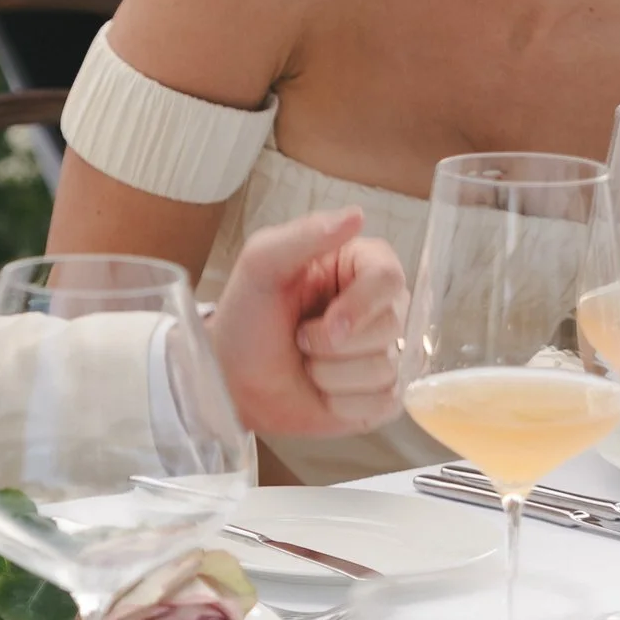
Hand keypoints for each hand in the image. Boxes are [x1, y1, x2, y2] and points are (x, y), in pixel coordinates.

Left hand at [207, 209, 406, 439]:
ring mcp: (383, 353)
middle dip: (332, 345)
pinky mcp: (379, 396)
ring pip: (384, 370)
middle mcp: (378, 308)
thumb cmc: (246, 317)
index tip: (330, 323)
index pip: (390, 278)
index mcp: (358, 267)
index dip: (362, 305)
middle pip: (390, 328)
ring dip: (330, 375)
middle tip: (298, 338)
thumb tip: (357, 215)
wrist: (230, 378)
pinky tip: (320, 392)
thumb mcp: (262, 264)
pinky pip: (383, 404)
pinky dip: (342, 403)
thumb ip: (305, 236)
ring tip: (305, 363)